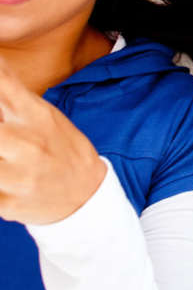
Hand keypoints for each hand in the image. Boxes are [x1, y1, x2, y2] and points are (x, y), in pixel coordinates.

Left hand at [0, 59, 105, 224]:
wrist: (87, 193)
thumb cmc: (61, 148)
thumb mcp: (46, 116)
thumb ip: (14, 97)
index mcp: (36, 116)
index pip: (4, 86)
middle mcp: (26, 143)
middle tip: (4, 136)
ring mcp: (17, 175)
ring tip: (5, 155)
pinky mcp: (8, 203)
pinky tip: (4, 179)